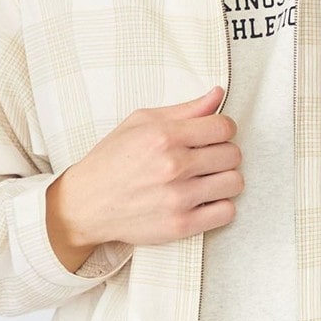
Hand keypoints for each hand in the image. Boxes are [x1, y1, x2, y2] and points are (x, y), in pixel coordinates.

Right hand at [48, 86, 243, 252]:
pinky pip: (226, 213)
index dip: (224, 129)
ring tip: (207, 180)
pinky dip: (220, 206)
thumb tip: (218, 95)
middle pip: (233, 155)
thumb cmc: (112, 160)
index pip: (223, 127)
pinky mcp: (181, 225)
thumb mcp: (140, 123)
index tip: (214, 136)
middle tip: (207, 159)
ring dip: (225, 180)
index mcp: (163, 136)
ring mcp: (178, 198)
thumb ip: (184, 109)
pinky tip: (204, 200)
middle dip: (224, 154)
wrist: (85, 204)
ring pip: (234, 183)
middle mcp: (173, 166)